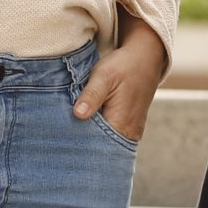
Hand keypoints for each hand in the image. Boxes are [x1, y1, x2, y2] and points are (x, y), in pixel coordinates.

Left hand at [74, 19, 166, 142]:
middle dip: (82, 142)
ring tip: (74, 127)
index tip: (62, 134)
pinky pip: (111, 138)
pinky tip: (87, 125)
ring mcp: (131, 133)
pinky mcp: (129, 128)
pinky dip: (99, 133)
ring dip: (90, 137)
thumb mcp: (104, 75)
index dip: (78, 140)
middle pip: (100, 148)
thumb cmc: (123, 66)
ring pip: (106, 144)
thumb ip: (91, 95)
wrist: (145, 59)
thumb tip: (78, 114)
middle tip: (63, 133)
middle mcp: (129, 133)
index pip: (96, 144)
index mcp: (122, 123)